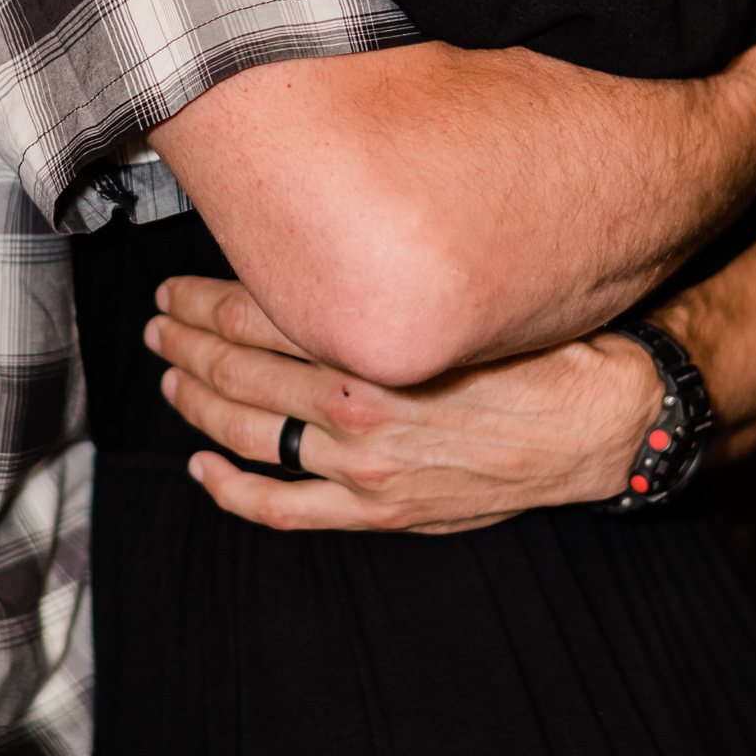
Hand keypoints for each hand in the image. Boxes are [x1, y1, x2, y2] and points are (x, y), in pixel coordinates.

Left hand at [145, 274, 659, 532]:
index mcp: (370, 342)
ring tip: (169, 376)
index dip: (203, 299)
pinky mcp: (378, 510)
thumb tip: (328, 245)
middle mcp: (354, 404)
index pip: (256, 313)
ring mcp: (361, 466)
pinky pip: (282, 508)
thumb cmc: (536, 346)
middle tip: (158, 323)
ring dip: (196, 401)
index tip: (177, 286)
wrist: (598, 422)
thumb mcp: (455, 293)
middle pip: (238, 369)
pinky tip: (202, 469)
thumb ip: (386, 281)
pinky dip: (232, 490)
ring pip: (246, 433)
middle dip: (187, 342)